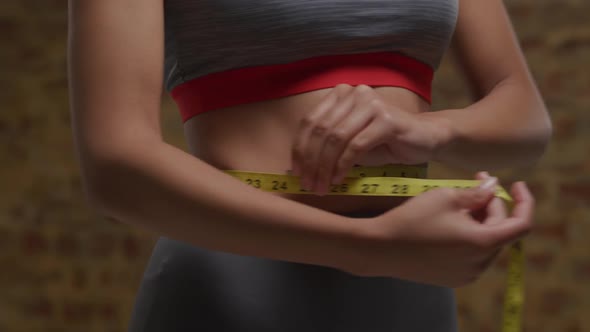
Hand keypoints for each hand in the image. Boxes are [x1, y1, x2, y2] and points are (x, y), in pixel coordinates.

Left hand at [290, 84, 451, 194]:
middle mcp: (354, 94)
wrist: (426, 138)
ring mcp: (371, 104)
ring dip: (325, 167)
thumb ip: (328, 146)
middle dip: (311, 162)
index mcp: (341, 94)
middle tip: (308, 184)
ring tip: (322, 186)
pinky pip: (356, 145)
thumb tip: (301, 167)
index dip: (300, 149)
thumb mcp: (350, 142)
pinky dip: (343, 165)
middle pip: (321, 130)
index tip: (296, 173)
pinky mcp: (386, 119)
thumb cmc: (385, 142)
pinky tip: (339, 180)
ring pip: (336, 138)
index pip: (310, 121)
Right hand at [351, 173, 533, 287]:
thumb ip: (476, 192)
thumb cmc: (412, 219)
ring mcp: (466, 274)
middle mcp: (480, 264)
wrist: (380, 248)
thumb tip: (493, 186)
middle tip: (476, 181)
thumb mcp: (445, 197)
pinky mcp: (452, 278)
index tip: (516, 184)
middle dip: (493, 204)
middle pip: (501, 230)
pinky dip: (469, 235)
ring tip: (460, 201)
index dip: (525, 201)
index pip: (521, 224)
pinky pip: (472, 254)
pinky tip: (450, 221)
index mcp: (483, 243)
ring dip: (481, 220)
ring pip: (486, 242)